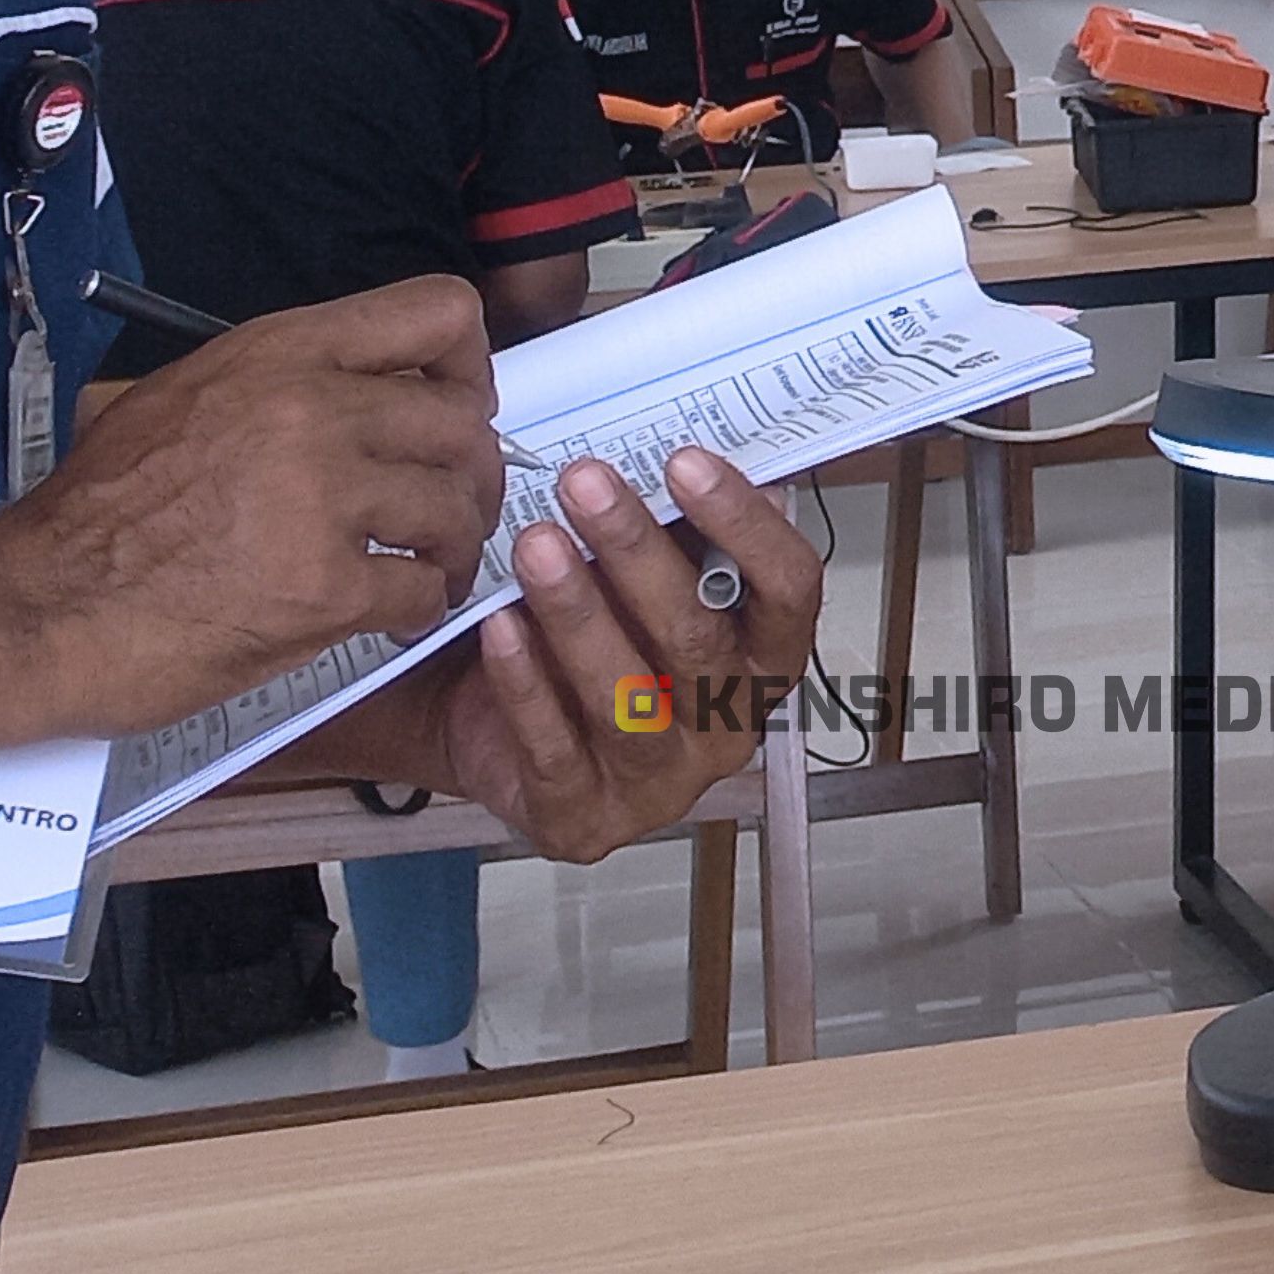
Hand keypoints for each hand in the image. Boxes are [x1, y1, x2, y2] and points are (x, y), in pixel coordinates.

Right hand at [0, 280, 505, 735]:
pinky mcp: (323, 588)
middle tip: (452, 509)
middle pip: (463, 424)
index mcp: (279, 355)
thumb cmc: (95, 517)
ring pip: (455, 509)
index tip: (456, 407)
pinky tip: (390, 615)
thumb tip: (366, 392)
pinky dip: (418, 609)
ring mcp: (320, 499)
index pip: (437, 312)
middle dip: (470, 474)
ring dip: (452, 546)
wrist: (34, 608)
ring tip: (424, 567)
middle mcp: (310, 412)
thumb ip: (283, 384)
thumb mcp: (183, 398)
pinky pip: (421, 591)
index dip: (468, 365)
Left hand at [404, 447, 825, 863]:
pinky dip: (525, 682)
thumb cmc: (586, 634)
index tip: (685, 461)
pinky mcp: (584, 819)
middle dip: (637, 552)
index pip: (788, 591)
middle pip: (697, 639)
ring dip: (578, 612)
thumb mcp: (642, 581)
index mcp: (762, 660)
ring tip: (535, 543)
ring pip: (626, 699)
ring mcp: (659, 784)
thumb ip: (682, 536)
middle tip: (584, 483)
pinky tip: (499, 626)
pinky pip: (554, 748)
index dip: (745, 525)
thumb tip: (710, 454)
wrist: (484, 723)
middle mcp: (728, 728)